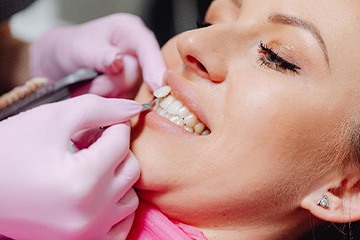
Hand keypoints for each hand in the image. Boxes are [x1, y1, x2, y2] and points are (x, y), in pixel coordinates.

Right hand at [0, 95, 141, 239]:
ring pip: (130, 198)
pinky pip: (121, 226)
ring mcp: (87, 234)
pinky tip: (96, 194)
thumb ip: (99, 108)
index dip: (113, 126)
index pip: (121, 142)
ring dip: (117, 178)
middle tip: (93, 144)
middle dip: (116, 150)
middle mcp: (90, 213)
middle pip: (131, 169)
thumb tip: (134, 108)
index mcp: (83, 180)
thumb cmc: (11, 148)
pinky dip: (115, 207)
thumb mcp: (53, 118)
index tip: (99, 124)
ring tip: (91, 167)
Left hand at [30, 13, 165, 97]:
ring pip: (131, 95)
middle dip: (114, 85)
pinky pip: (125, 107)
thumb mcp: (79, 47)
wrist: (60, 65)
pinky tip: (96, 94)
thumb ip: (99, 55)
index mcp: (131, 33)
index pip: (148, 48)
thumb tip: (117, 61)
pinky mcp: (130, 94)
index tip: (156, 85)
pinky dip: (108, 105)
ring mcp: (135, 77)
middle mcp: (138, 55)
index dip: (154, 67)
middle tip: (91, 83)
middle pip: (140, 77)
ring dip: (107, 96)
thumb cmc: (70, 48)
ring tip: (89, 86)